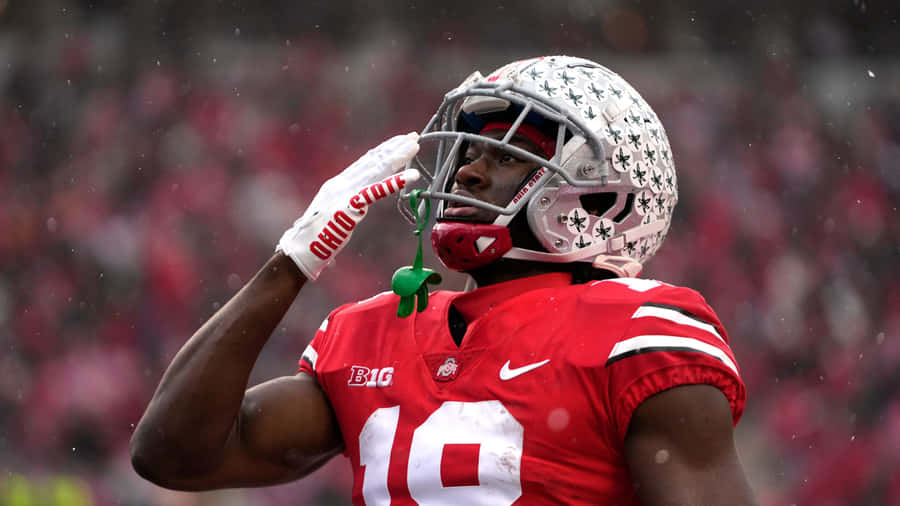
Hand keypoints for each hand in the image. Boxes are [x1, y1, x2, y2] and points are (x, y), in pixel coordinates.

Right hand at [277, 132, 419, 279]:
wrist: (301, 249)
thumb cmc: (317, 236)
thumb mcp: (334, 213)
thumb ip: (348, 204)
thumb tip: (360, 203)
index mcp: (337, 184)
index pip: (365, 162)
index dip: (384, 150)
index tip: (400, 141)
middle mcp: (341, 183)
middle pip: (373, 160)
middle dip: (394, 147)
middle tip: (413, 136)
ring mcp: (344, 193)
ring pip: (376, 169)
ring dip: (397, 157)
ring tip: (414, 146)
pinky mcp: (349, 206)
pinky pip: (375, 191)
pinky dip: (394, 182)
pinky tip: (410, 176)